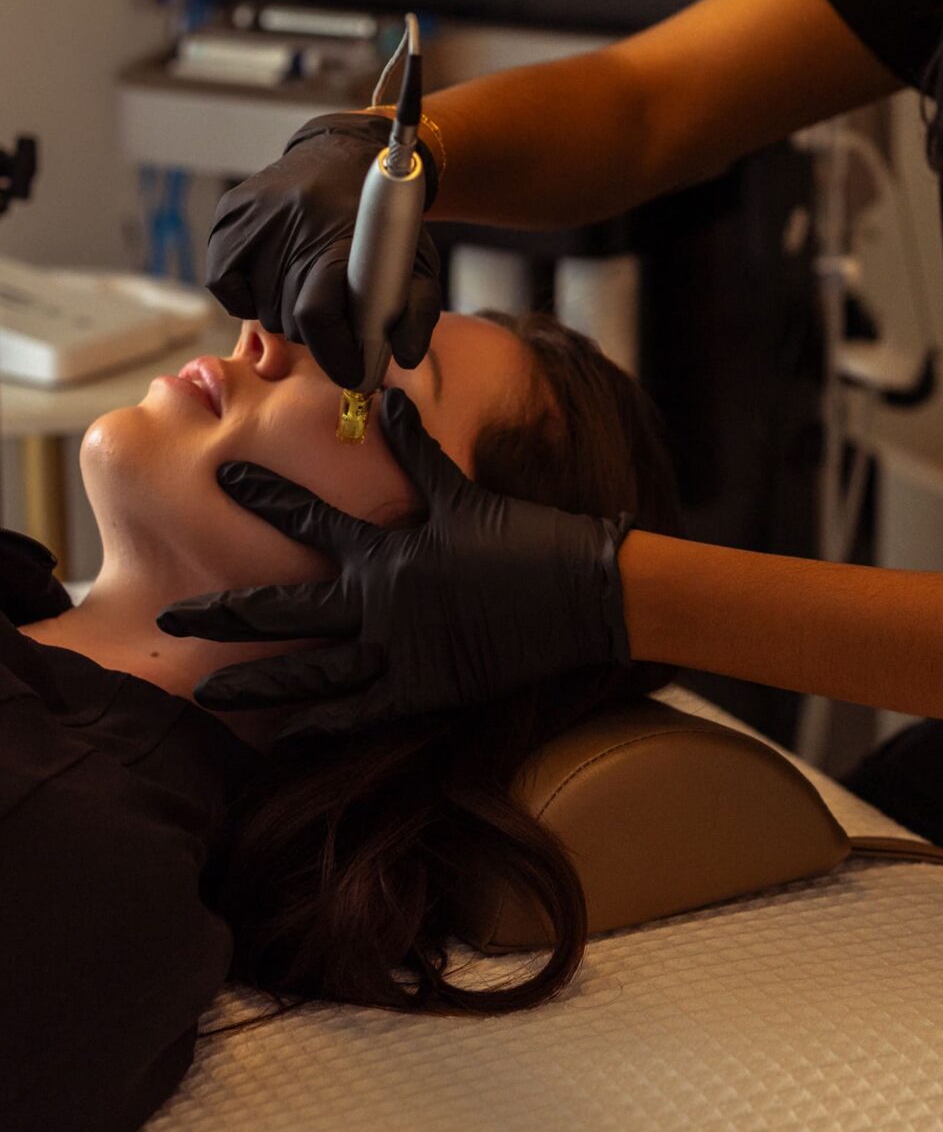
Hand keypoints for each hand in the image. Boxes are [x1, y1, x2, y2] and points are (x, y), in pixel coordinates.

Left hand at [157, 388, 632, 735]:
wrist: (584, 592)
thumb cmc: (526, 536)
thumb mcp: (463, 489)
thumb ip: (416, 446)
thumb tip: (384, 395)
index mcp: (388, 549)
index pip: (310, 517)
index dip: (264, 497)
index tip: (221, 479)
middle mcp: (380, 601)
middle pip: (284, 609)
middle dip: (223, 612)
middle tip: (170, 615)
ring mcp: (398, 651)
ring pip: (309, 672)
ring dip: (254, 683)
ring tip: (205, 694)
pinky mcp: (422, 690)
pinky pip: (356, 714)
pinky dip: (316, 725)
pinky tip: (280, 736)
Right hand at [205, 113, 442, 385]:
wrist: (343, 156)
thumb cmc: (379, 223)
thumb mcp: (415, 261)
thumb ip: (417, 312)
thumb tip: (404, 356)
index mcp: (338, 235)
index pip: (316, 313)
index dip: (335, 353)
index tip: (352, 373)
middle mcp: (292, 222)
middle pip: (290, 318)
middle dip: (319, 330)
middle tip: (338, 311)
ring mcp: (254, 217)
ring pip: (261, 308)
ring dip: (287, 310)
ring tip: (311, 281)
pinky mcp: (229, 215)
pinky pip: (225, 287)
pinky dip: (247, 295)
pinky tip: (275, 277)